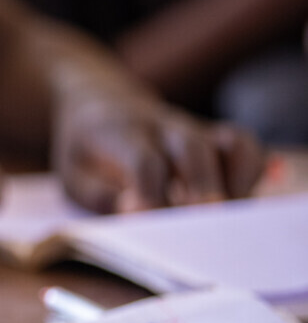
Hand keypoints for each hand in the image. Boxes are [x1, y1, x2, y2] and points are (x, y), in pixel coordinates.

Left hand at [54, 92, 264, 211]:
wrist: (99, 101)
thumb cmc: (85, 148)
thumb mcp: (72, 172)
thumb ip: (98, 194)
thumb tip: (133, 212)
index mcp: (119, 131)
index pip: (143, 160)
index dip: (150, 192)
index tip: (150, 221)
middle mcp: (162, 125)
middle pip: (191, 147)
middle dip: (202, 186)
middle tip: (205, 221)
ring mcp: (192, 128)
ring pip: (228, 142)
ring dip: (237, 179)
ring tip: (230, 217)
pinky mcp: (213, 137)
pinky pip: (243, 146)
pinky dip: (251, 171)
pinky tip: (238, 201)